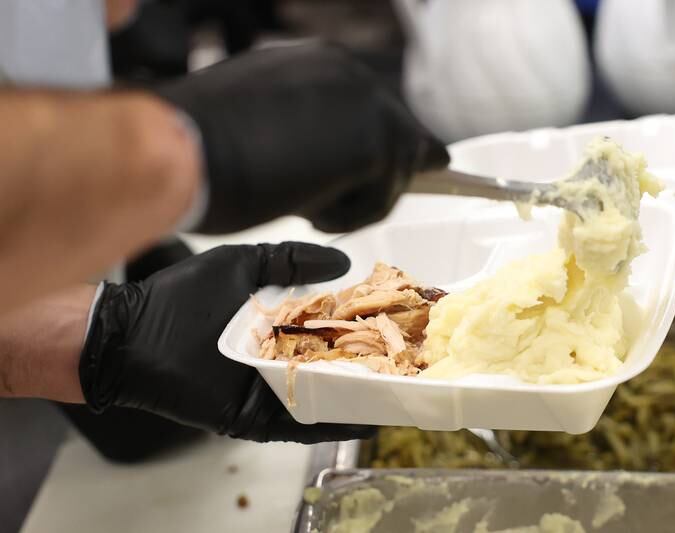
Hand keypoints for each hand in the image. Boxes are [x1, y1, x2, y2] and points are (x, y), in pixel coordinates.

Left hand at [79, 242, 373, 442]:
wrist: (133, 333)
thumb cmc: (183, 295)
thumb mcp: (245, 264)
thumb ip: (291, 260)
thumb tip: (343, 261)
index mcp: (279, 324)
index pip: (331, 326)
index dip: (364, 324)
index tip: (398, 320)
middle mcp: (278, 358)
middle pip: (333, 364)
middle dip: (371, 364)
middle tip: (414, 361)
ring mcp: (267, 389)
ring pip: (322, 396)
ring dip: (359, 396)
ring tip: (402, 391)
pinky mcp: (253, 416)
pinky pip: (297, 423)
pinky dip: (330, 423)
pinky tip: (364, 418)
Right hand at [154, 39, 449, 234]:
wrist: (178, 147)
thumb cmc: (199, 146)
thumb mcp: (264, 127)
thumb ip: (312, 134)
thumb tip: (344, 160)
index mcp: (319, 66)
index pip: (374, 108)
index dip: (394, 141)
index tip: (430, 159)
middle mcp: (350, 74)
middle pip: (399, 136)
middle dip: (385, 176)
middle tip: (359, 202)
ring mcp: (366, 103)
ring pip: (391, 172)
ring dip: (353, 200)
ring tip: (299, 202)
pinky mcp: (375, 141)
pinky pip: (381, 199)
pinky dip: (348, 216)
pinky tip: (303, 207)